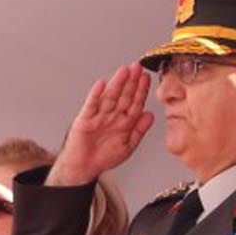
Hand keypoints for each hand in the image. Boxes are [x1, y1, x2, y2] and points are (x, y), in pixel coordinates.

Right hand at [49, 63, 154, 185]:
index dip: (141, 90)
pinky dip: (95, 95)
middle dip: (131, 81)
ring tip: (124, 71)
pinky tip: (101, 85)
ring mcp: (99, 116)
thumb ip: (139, 130)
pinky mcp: (85, 119)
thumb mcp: (128, 145)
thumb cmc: (104, 157)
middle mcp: (112, 116)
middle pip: (123, 95)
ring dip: (116, 84)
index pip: (135, 102)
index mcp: (124, 121)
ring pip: (110, 97)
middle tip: (137, 67)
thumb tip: (151, 115)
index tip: (146, 78)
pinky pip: (91, 105)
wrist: (84, 167)